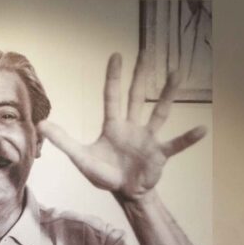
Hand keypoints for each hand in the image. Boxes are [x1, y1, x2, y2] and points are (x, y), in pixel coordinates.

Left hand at [38, 51, 206, 200]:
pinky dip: (188, 138)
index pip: (112, 96)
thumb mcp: (82, 158)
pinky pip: (176, 144)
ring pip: (159, 112)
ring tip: (176, 74)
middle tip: (147, 51)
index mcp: (114, 125)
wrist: (125, 193)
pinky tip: (202, 129)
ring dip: (167, 94)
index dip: (113, 76)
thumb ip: (64, 141)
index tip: (116, 55)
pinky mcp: (160, 154)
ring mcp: (148, 139)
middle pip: (137, 96)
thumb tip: (41, 125)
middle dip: (141, 74)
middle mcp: (133, 127)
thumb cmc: (104, 174)